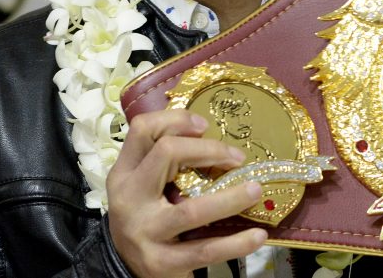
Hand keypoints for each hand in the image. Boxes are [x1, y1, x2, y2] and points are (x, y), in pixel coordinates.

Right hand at [106, 109, 267, 277]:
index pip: (142, 130)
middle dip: (209, 149)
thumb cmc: (146, 215)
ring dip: (231, 198)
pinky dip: (236, 243)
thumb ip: (166, 160)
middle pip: (166, 154)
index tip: (205, 125)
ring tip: (256, 189)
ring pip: (191, 210)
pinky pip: (205, 250)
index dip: (176, 119)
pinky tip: (258, 235)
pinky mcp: (161, 263)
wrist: (128, 269)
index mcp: (125, 173)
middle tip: (238, 157)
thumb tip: (216, 136)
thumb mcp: (144, 184)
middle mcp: (129, 199)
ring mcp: (144, 232)